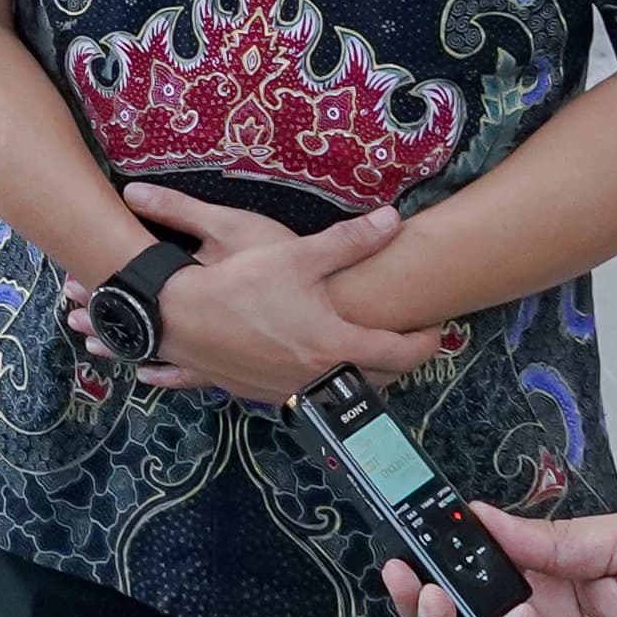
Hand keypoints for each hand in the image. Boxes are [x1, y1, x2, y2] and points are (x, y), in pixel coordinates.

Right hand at [68, 183, 439, 401]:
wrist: (179, 318)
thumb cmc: (240, 286)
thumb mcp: (297, 256)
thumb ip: (349, 241)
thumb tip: (394, 221)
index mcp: (337, 347)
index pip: (401, 354)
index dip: (426, 343)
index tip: (437, 331)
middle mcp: (320, 379)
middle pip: (378, 381)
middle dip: (398, 362)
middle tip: (407, 342)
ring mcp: (290, 392)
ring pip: (343, 393)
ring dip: (361, 375)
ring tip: (365, 351)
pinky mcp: (262, 395)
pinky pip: (305, 396)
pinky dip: (320, 382)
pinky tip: (312, 363)